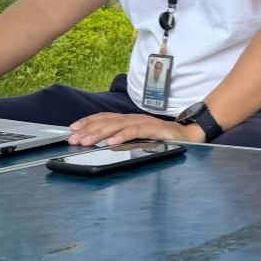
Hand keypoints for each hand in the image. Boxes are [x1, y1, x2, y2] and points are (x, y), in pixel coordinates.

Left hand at [67, 113, 205, 146]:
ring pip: (118, 125)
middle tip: (73, 138)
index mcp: (128, 120)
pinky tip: (111, 142)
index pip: (104, 118)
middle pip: (107, 121)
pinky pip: (135, 132)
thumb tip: (102, 143)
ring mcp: (143, 122)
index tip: (72, 129)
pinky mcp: (154, 129)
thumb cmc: (162, 137)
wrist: (187, 135)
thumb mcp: (138, 138)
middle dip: (88, 130)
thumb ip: (123, 138)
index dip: (87, 122)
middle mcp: (133, 118)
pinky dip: (122, 136)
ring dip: (100, 133)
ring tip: (87, 141)